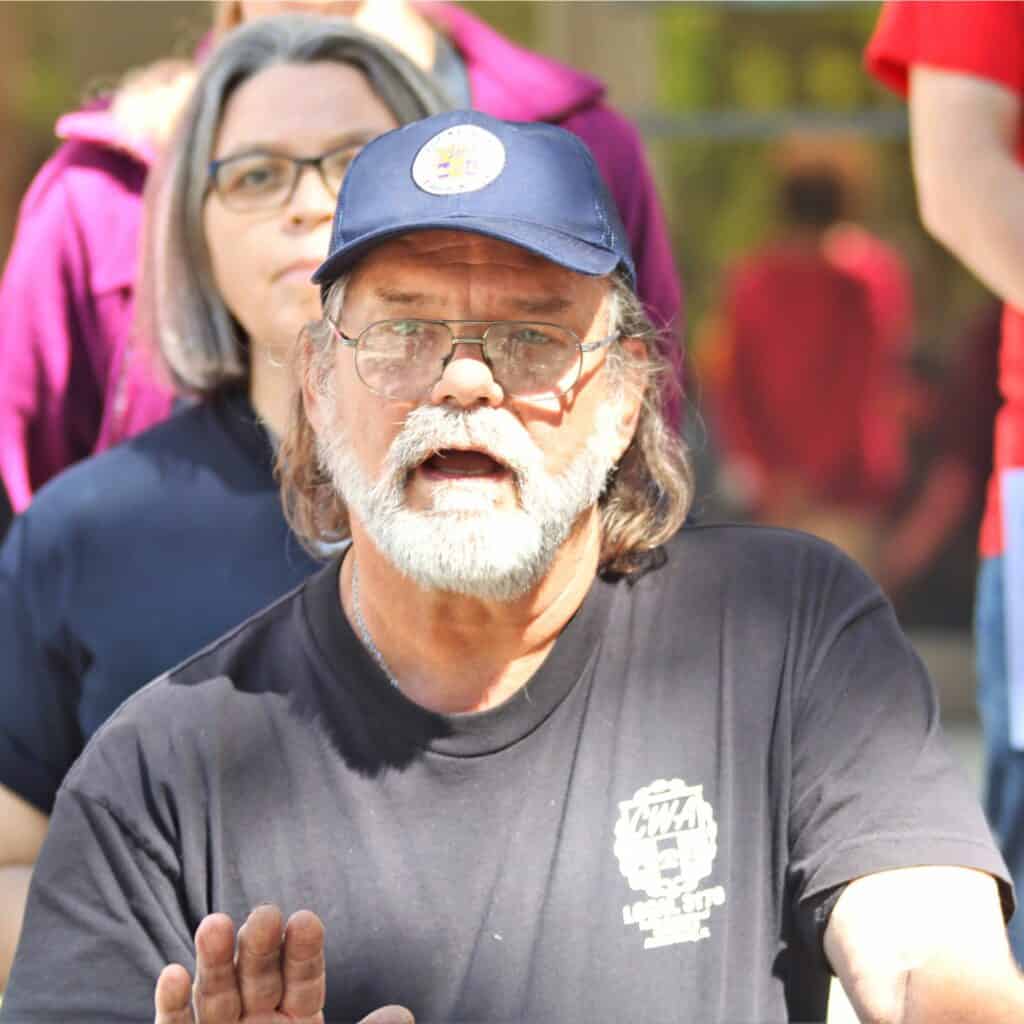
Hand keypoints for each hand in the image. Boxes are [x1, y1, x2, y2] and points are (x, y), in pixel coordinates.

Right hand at [153, 903, 412, 1023]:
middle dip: (260, 945)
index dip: (303, 952)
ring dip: (214, 961)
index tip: (305, 921)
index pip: (303, 979)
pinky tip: (174, 972)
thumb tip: (403, 1014)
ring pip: (216, 993)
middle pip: (259, 976)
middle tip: (264, 914)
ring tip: (214, 923)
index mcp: (297, 1019)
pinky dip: (173, 1004)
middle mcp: (257, 1019)